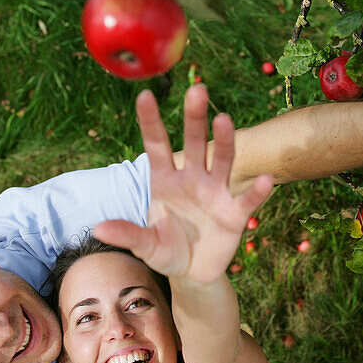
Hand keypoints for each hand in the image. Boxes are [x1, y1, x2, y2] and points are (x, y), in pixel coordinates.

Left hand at [94, 86, 273, 282]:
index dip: (151, 121)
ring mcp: (215, 193)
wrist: (192, 273)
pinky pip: (247, 200)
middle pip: (194, 143)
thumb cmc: (165, 250)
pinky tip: (265, 179)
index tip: (145, 95)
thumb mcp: (145, 245)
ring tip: (224, 120)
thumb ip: (127, 234)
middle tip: (197, 89)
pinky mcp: (235, 214)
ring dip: (224, 141)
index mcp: (165, 180)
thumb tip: (97, 228)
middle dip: (195, 118)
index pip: (156, 145)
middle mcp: (192, 179)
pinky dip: (257, 191)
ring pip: (221, 160)